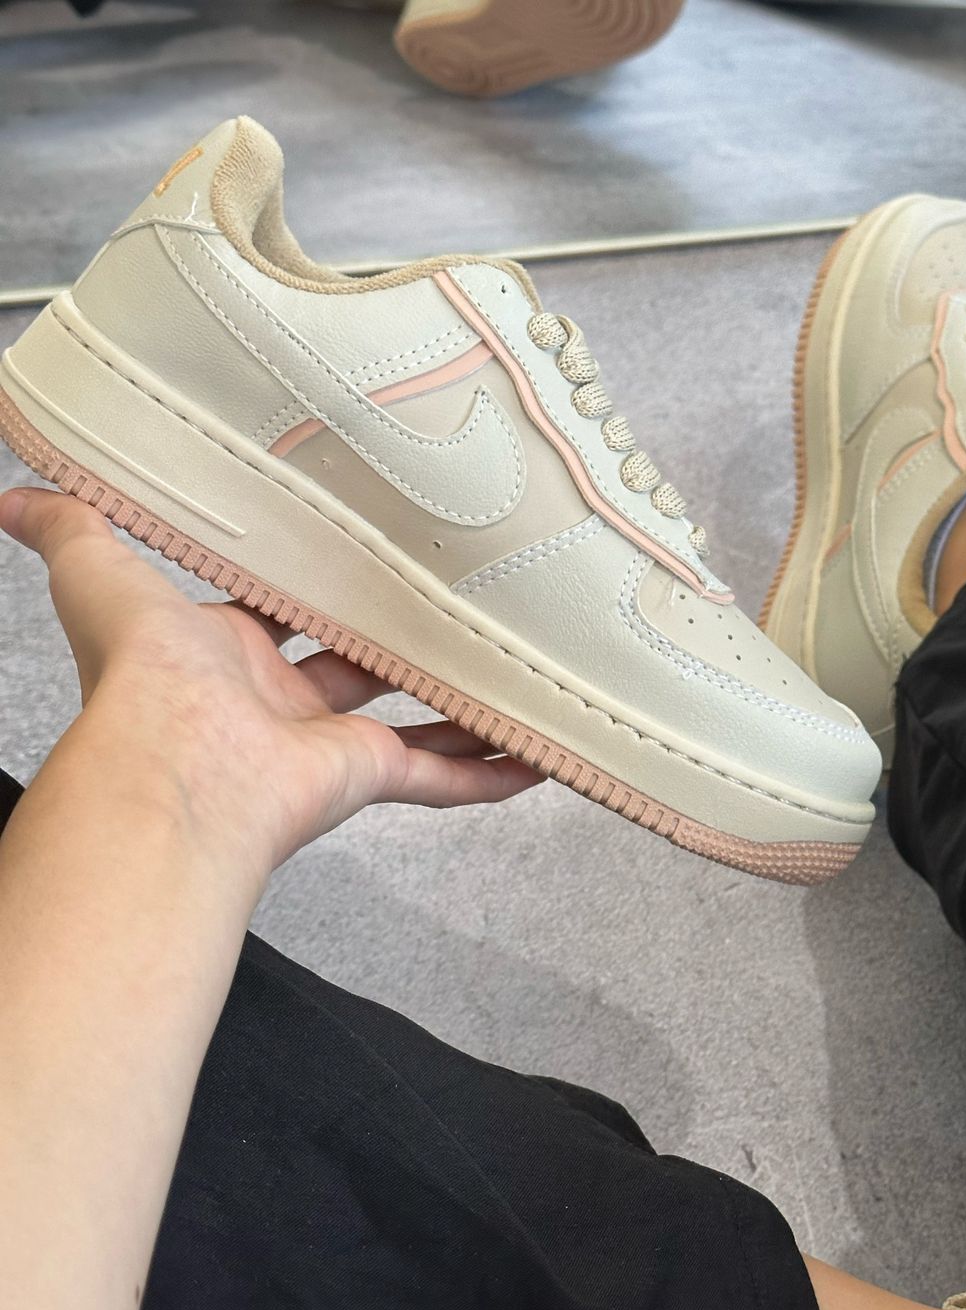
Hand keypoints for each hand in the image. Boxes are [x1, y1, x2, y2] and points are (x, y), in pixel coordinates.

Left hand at [0, 488, 543, 873]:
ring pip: (408, 723)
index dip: (313, 584)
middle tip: (447, 597)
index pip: (276, 611)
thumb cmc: (141, 679)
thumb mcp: (102, 574)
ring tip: (509, 674)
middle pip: (352, 663)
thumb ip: (73, 529)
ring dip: (457, 707)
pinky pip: (439, 780)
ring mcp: (323, 742)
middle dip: (398, 637)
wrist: (177, 768)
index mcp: (221, 652)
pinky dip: (487, 773)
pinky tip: (534, 756)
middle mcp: (274, 701)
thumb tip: (11, 495)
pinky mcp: (363, 777)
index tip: (355, 553)